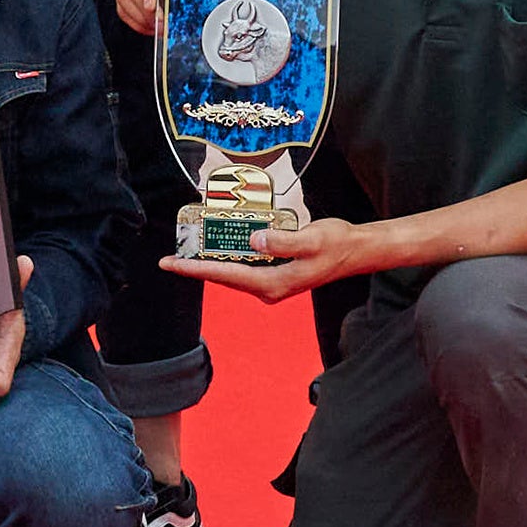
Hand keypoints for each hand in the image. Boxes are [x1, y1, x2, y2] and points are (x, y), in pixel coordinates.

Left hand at [161, 214, 374, 304]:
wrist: (357, 251)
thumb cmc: (337, 244)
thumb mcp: (312, 238)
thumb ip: (282, 240)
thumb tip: (254, 240)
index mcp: (274, 283)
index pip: (226, 275)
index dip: (196, 268)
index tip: (171, 264)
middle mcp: (269, 288)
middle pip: (224, 277)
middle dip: (196, 267)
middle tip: (169, 258)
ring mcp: (273, 283)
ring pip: (233, 273)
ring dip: (211, 263)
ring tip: (186, 251)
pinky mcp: (276, 274)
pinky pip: (245, 267)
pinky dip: (229, 257)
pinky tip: (218, 246)